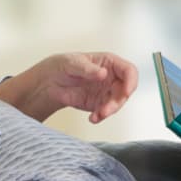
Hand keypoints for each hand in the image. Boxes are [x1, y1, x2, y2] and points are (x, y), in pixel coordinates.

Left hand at [0, 52, 137, 122]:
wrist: (49, 82)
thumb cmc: (62, 65)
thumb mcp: (73, 63)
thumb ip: (88, 69)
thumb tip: (103, 73)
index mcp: (109, 62)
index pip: (129, 71)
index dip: (131, 81)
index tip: (126, 92)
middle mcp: (111, 77)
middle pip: (125, 90)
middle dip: (118, 102)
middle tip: (107, 109)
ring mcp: (106, 91)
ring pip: (117, 103)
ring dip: (109, 111)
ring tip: (97, 115)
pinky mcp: (98, 103)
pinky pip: (105, 112)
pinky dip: (100, 117)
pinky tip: (92, 118)